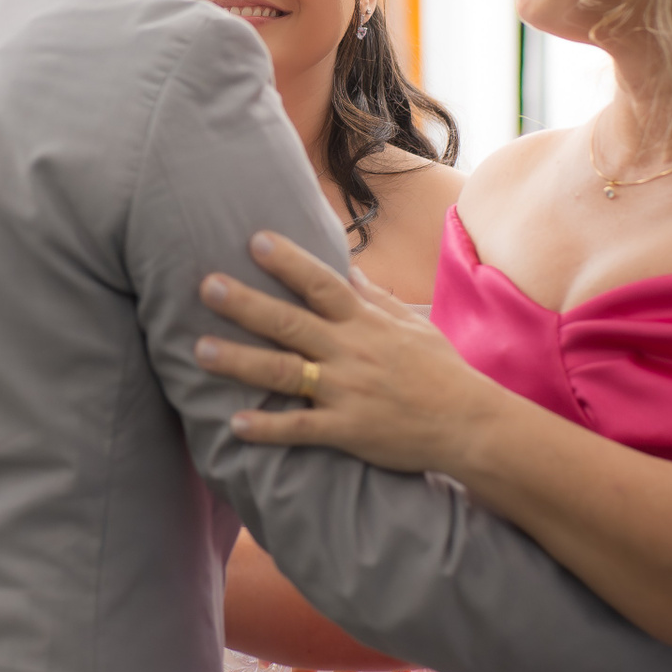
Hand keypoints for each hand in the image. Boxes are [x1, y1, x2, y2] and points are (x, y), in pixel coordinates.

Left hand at [194, 231, 503, 474]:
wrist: (470, 425)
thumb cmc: (439, 370)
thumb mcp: (409, 324)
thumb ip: (371, 296)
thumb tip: (342, 266)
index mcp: (365, 322)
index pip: (322, 283)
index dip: (289, 261)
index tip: (256, 240)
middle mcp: (351, 351)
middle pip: (290, 322)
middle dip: (246, 304)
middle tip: (206, 285)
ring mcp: (347, 392)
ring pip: (284, 373)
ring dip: (240, 362)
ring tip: (200, 350)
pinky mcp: (348, 431)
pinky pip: (300, 429)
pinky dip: (267, 428)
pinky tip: (233, 425)